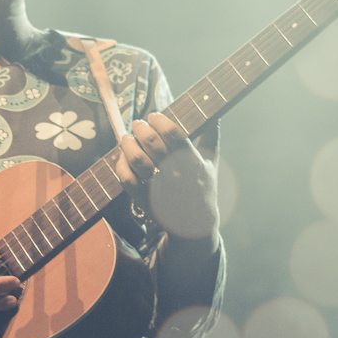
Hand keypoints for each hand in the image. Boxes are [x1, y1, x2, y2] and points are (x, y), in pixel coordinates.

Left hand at [114, 113, 219, 240]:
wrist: (195, 224)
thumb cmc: (203, 187)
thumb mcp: (211, 162)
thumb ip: (211, 136)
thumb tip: (215, 113)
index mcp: (194, 162)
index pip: (174, 133)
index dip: (160, 121)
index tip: (154, 116)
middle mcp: (177, 174)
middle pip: (153, 143)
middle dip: (141, 128)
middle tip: (138, 125)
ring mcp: (160, 188)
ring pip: (138, 160)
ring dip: (128, 144)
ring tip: (127, 138)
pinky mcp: (145, 200)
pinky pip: (128, 180)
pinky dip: (121, 165)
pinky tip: (123, 158)